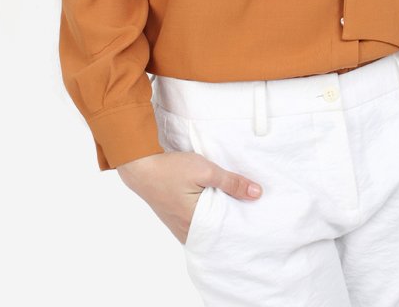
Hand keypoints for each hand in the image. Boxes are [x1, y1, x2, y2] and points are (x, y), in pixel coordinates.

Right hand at [117, 150, 262, 244]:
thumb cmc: (171, 169)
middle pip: (217, 231)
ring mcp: (180, 227)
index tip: (256, 215)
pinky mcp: (176, 219)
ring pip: (207, 227)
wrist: (142, 167)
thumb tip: (257, 193)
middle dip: (232, 221)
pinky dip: (208, 214)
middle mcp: (187, 232)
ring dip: (219, 216)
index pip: (226, 232)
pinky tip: (216, 202)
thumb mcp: (206, 171)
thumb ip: (231, 182)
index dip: (241, 223)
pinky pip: (197, 222)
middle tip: (250, 210)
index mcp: (195, 225)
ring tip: (236, 205)